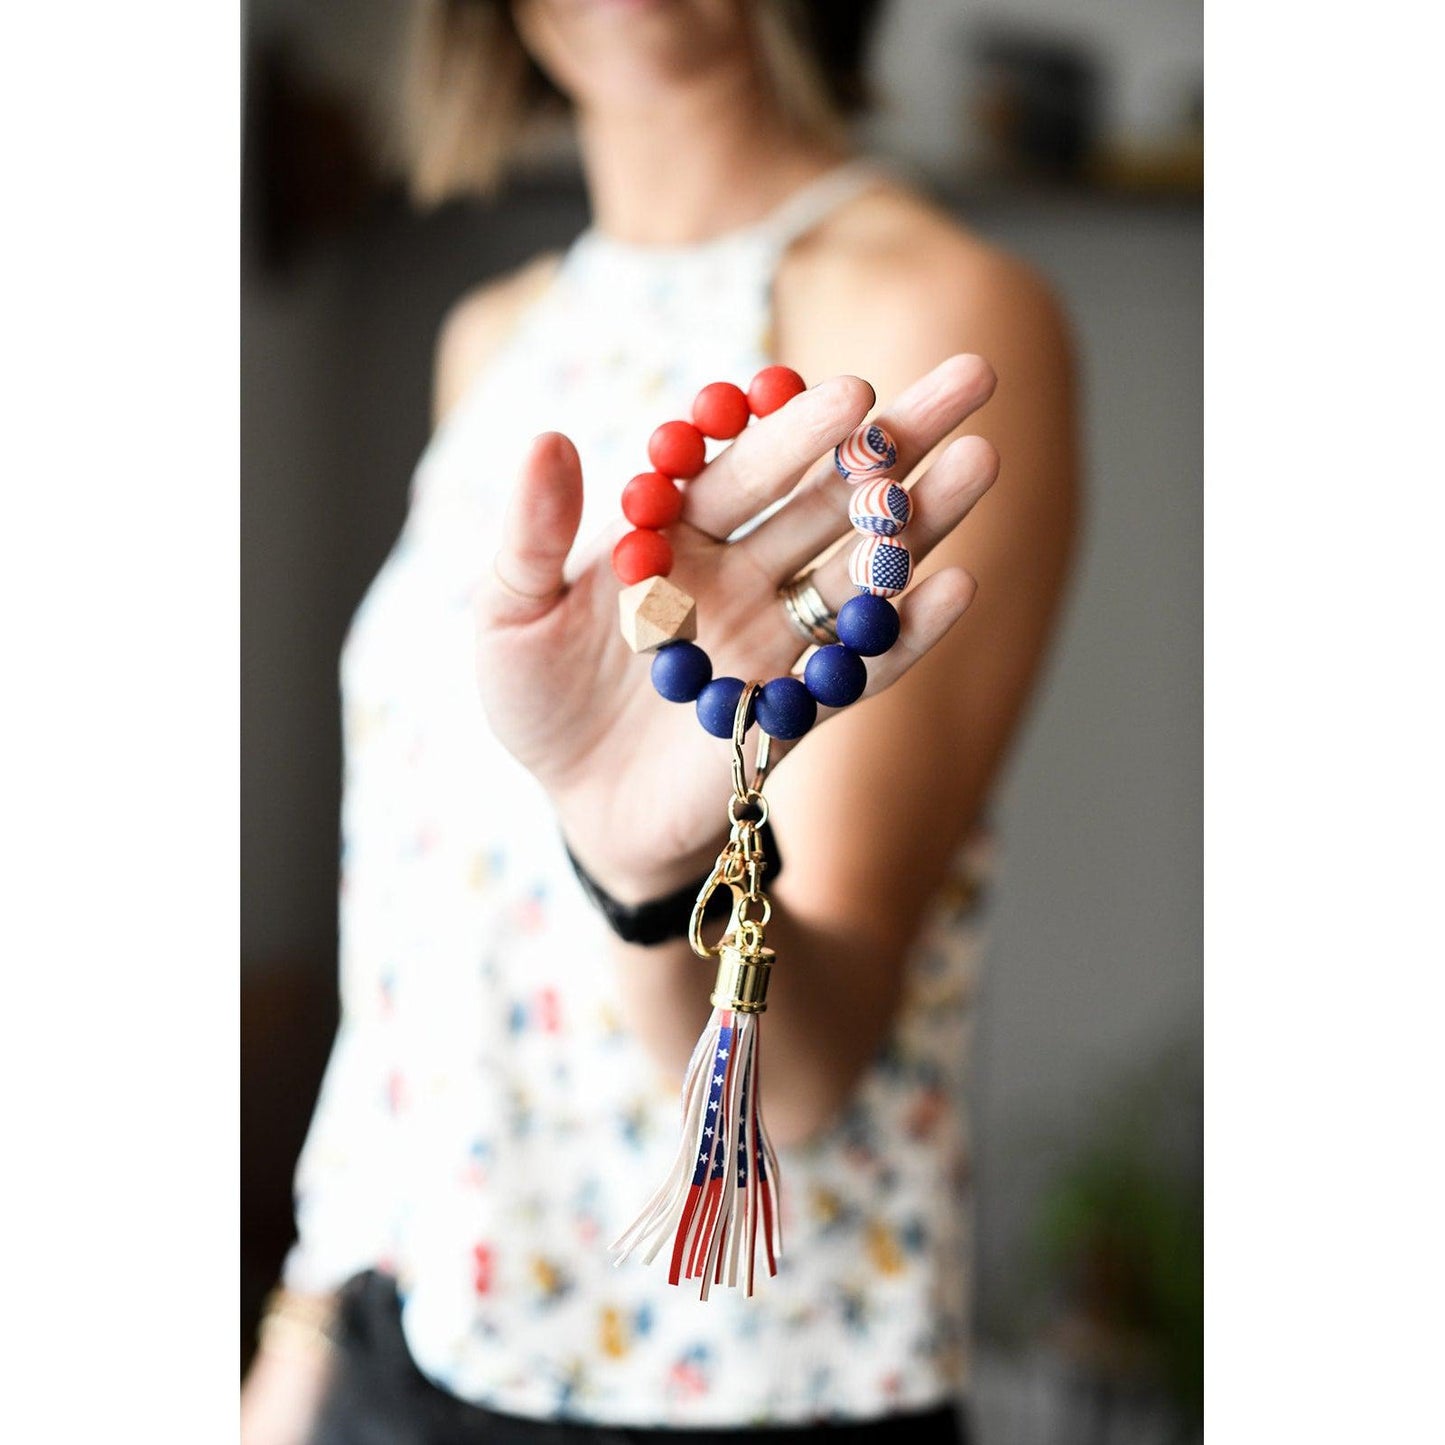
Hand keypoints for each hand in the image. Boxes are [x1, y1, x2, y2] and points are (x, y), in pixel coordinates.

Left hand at [475, 355, 998, 901]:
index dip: (793, 430)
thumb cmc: (537, 703)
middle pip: (826, 499)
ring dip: (922, 522)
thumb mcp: (508, 616)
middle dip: (895, 444)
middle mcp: (739, 574)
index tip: (846, 394)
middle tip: (969, 380)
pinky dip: (909, 633)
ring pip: (859, 571)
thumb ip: (530, 535)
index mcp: (675, 534)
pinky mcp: (797, 710)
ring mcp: (776, 640)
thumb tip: (546, 439)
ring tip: (985, 462)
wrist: (577, 808)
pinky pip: (860, 667)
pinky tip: (958, 588)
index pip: (743, 466)